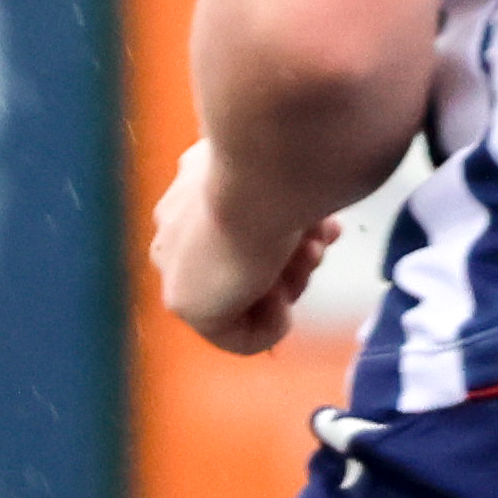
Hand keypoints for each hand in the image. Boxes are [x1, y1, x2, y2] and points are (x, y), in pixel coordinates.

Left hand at [155, 139, 339, 354]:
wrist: (265, 169)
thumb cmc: (287, 160)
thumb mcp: (290, 169)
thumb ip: (290, 197)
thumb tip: (314, 226)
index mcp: (194, 185)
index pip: (242, 230)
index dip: (288, 235)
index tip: (322, 227)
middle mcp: (175, 222)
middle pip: (243, 264)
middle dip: (292, 259)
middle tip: (318, 245)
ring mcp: (175, 264)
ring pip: (244, 296)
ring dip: (289, 283)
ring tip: (308, 256)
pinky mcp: (183, 303)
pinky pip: (237, 336)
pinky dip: (272, 325)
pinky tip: (283, 295)